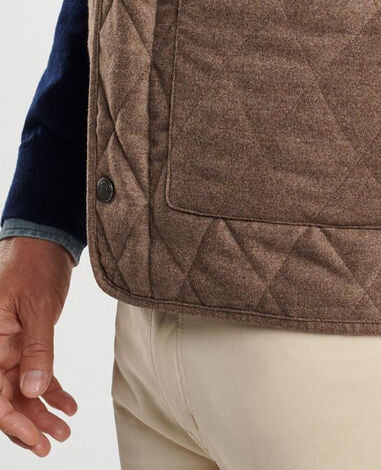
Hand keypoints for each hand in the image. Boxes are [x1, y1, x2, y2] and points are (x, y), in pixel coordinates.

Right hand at [0, 237, 77, 457]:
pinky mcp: (24, 342)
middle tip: (51, 444)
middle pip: (5, 397)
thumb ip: (36, 349)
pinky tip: (68, 404)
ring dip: (41, 411)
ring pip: (21, 390)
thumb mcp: (36, 307)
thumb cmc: (33, 266)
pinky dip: (51, 390)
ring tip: (65, 429)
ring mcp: (7, 347)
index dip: (12, 421)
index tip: (35, 439)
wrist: (43, 241)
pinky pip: (34, 373)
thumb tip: (35, 391)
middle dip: (27, 424)